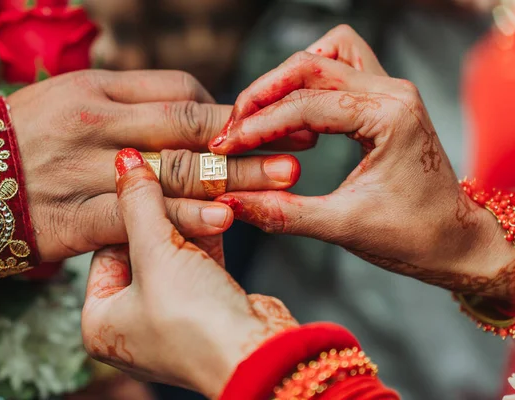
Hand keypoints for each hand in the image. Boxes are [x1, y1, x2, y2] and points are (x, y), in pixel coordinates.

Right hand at [7, 70, 306, 261]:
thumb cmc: (21, 134)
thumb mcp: (72, 97)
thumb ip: (132, 101)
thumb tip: (194, 111)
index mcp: (100, 90)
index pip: (181, 92)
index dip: (226, 112)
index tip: (259, 126)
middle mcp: (98, 125)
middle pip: (190, 131)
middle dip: (247, 142)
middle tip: (296, 148)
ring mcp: (87, 171)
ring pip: (173, 173)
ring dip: (233, 179)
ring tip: (280, 184)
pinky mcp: (73, 217)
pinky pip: (139, 217)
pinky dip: (184, 219)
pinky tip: (223, 221)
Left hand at [81, 149, 296, 397]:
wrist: (256, 356)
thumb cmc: (194, 321)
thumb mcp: (155, 254)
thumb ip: (138, 204)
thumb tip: (124, 162)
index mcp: (101, 323)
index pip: (106, 251)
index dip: (128, 216)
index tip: (143, 182)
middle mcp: (132, 324)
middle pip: (141, 252)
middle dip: (164, 218)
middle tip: (172, 180)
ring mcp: (171, 318)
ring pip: (173, 256)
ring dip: (190, 225)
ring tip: (201, 191)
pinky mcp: (205, 310)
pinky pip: (198, 265)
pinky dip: (208, 240)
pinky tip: (219, 211)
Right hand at [209, 27, 514, 300]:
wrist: (454, 240)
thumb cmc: (413, 235)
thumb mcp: (343, 227)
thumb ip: (283, 213)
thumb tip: (231, 201)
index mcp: (390, 117)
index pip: (307, 106)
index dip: (258, 125)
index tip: (226, 145)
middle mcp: (393, 92)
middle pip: (311, 64)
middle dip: (264, 93)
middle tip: (233, 127)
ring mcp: (391, 90)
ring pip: (326, 55)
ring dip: (286, 77)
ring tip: (257, 112)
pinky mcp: (384, 99)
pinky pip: (341, 65)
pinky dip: (310, 77)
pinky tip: (293, 105)